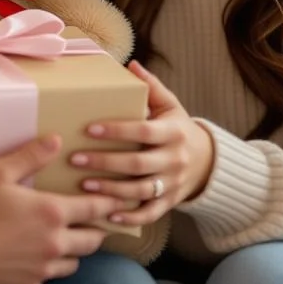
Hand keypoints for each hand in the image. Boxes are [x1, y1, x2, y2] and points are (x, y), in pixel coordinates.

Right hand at [0, 135, 122, 283]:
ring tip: (66, 241)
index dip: (109, 204)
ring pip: (73, 263)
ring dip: (73, 252)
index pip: (94, 209)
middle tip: (95, 224)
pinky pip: (47, 278)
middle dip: (96, 231)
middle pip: (91, 241)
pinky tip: (35, 260)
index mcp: (51, 213)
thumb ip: (30, 156)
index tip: (119, 201)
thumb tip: (54, 140)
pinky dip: (47, 269)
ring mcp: (41, 269)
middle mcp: (53, 244)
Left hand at [72, 60, 214, 225]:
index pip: (143, 131)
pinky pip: (151, 214)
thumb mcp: (170, 105)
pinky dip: (131, 218)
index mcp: (173, 132)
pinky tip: (108, 216)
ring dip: (112, 190)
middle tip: (76, 159)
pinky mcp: (170, 203)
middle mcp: (175, 159)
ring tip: (84, 185)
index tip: (90, 129)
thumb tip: (131, 65)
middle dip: (106, 162)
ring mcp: (173, 184)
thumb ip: (151, 87)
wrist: (206, 161)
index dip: (117, 131)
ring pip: (142, 191)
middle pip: (138, 164)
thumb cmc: (177, 128)